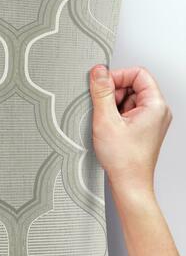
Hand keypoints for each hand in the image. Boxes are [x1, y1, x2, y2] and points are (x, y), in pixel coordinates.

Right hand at [89, 64, 172, 195]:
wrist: (129, 183)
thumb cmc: (124, 159)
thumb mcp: (106, 120)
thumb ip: (102, 93)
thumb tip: (98, 72)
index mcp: (155, 105)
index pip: (138, 74)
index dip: (118, 76)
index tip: (101, 86)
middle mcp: (158, 111)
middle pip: (134, 86)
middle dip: (114, 93)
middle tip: (102, 109)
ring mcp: (151, 121)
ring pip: (129, 100)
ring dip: (113, 107)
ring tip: (107, 124)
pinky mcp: (143, 130)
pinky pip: (128, 113)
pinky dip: (115, 117)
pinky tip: (109, 130)